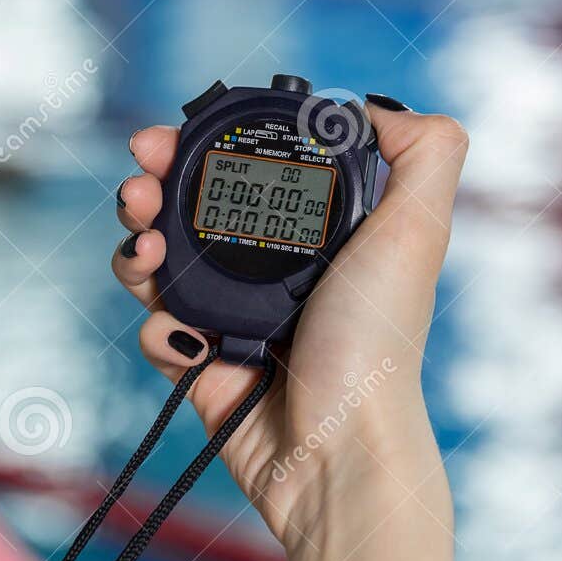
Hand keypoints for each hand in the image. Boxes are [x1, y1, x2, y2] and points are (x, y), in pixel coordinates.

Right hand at [111, 101, 468, 550]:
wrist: (336, 453)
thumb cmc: (378, 345)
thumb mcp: (418, 231)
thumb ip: (424, 152)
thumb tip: (372, 107)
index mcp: (324, 232)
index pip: (252, 166)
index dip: (209, 143)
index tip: (175, 133)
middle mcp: (279, 271)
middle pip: (194, 207)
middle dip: (155, 185)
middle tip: (140, 182)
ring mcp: (239, 319)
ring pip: (163, 261)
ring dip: (137, 243)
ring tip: (139, 246)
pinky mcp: (206, 368)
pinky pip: (160, 331)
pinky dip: (159, 327)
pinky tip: (183, 336)